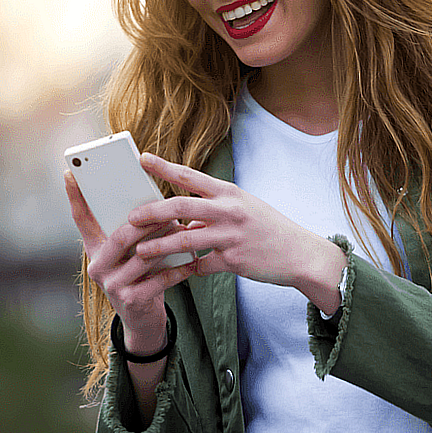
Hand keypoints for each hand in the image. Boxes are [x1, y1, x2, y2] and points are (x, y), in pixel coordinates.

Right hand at [64, 169, 198, 349]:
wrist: (143, 320)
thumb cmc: (139, 278)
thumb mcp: (128, 255)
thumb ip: (131, 232)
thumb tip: (152, 201)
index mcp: (94, 250)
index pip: (81, 219)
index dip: (75, 196)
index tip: (71, 171)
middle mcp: (98, 266)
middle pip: (121, 236)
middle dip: (146, 222)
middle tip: (167, 209)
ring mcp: (112, 285)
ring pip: (143, 256)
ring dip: (167, 242)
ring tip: (184, 230)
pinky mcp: (130, 300)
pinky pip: (158, 279)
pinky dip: (177, 269)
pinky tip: (191, 262)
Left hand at [129, 153, 346, 311]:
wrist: (301, 254)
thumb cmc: (270, 229)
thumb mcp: (243, 209)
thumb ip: (213, 211)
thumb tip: (185, 221)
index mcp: (229, 193)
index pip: (190, 175)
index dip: (164, 167)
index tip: (142, 159)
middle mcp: (230, 210)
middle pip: (181, 206)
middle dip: (152, 212)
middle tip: (131, 217)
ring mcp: (231, 236)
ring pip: (185, 239)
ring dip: (160, 246)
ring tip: (140, 251)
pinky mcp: (234, 261)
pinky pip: (202, 266)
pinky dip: (188, 270)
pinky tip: (176, 273)